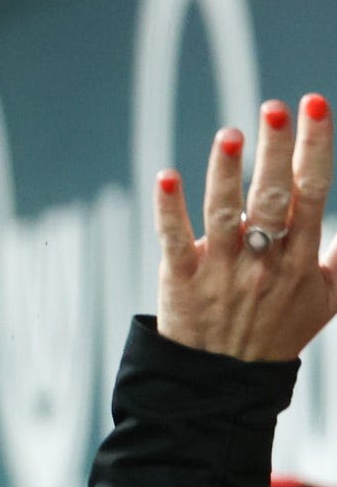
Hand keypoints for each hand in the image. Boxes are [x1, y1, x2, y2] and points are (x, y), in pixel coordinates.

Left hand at [154, 94, 336, 361]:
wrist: (224, 380)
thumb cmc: (277, 329)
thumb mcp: (327, 298)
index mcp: (300, 259)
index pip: (313, 194)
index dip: (314, 148)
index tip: (314, 106)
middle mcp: (264, 261)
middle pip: (273, 199)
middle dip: (276, 153)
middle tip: (277, 109)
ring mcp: (222, 269)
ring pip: (225, 215)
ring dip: (226, 174)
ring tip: (230, 135)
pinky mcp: (183, 278)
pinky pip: (175, 239)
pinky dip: (169, 209)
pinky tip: (167, 176)